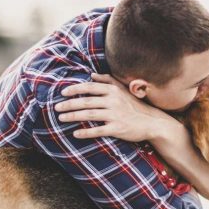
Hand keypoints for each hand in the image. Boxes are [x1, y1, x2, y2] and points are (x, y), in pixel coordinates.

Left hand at [54, 73, 176, 141]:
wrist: (152, 122)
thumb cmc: (134, 106)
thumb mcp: (123, 90)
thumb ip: (107, 81)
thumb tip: (92, 74)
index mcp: (113, 90)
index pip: (90, 87)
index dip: (75, 89)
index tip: (63, 92)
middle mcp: (113, 101)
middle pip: (86, 101)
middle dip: (69, 104)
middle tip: (56, 107)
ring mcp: (115, 115)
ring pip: (89, 115)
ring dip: (73, 116)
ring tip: (61, 118)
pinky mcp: (117, 129)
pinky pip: (98, 130)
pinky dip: (86, 132)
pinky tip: (75, 133)